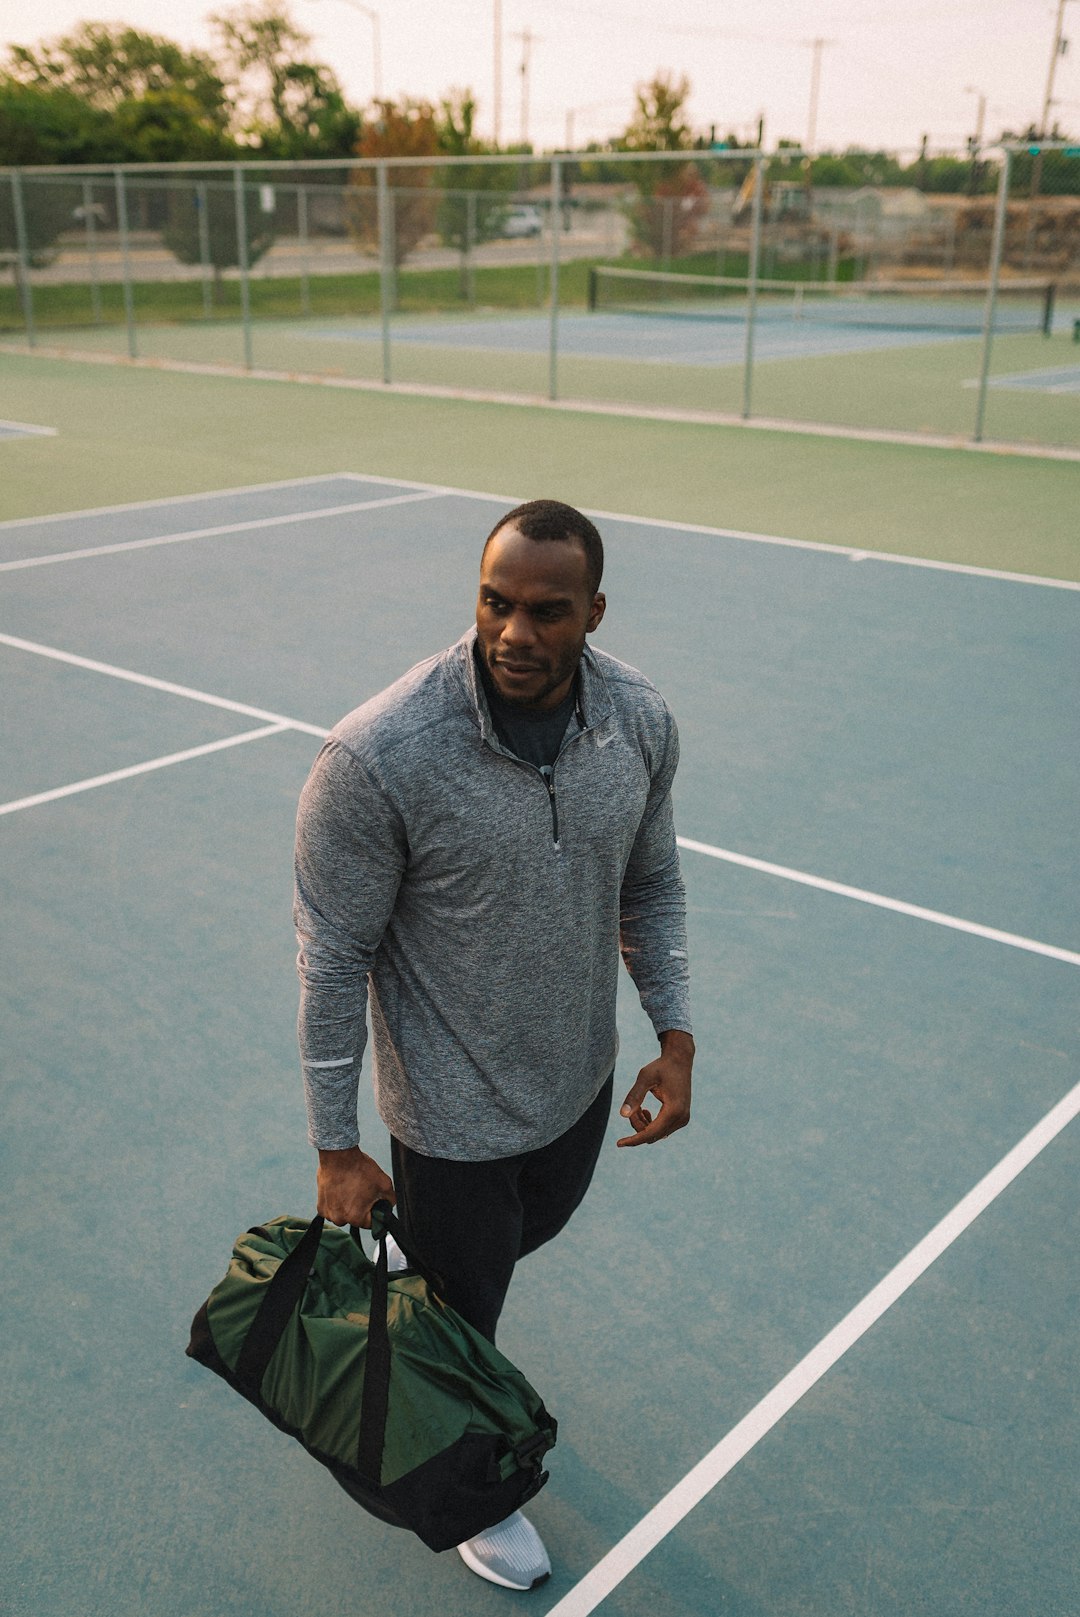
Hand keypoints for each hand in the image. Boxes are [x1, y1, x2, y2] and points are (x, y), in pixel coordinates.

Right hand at [317, 1146, 394, 1227]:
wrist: (339, 1155)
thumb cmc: (361, 1169)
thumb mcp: (384, 1184)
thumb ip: (390, 1200)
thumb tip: (389, 1206)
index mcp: (356, 1218)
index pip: (371, 1223)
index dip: (375, 1211)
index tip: (373, 1201)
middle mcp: (340, 1219)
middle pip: (356, 1219)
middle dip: (360, 1208)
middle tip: (362, 1192)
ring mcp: (328, 1213)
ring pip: (343, 1215)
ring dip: (347, 1206)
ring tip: (350, 1189)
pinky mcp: (320, 1206)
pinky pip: (332, 1210)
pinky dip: (336, 1202)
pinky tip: (340, 1190)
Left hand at [616, 1029, 693, 1147]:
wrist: (679, 1061)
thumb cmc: (661, 1067)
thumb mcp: (645, 1077)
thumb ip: (634, 1096)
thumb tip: (622, 1115)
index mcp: (674, 1110)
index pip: (651, 1133)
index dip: (634, 1140)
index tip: (619, 1144)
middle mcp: (681, 1118)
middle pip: (652, 1135)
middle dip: (637, 1125)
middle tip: (632, 1108)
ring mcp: (683, 1119)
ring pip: (656, 1134)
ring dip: (643, 1124)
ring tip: (638, 1107)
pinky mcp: (682, 1118)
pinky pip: (662, 1129)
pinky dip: (650, 1124)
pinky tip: (645, 1110)